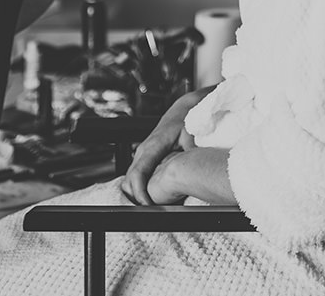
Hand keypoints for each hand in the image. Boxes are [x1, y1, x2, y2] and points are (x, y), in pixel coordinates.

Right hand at [121, 89, 202, 204]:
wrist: (186, 109)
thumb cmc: (189, 121)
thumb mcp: (193, 136)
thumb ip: (190, 154)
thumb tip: (195, 169)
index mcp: (152, 147)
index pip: (137, 175)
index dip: (140, 195)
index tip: (148, 208)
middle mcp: (143, 152)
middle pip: (129, 182)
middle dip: (138, 200)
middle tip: (153, 215)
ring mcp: (143, 155)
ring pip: (130, 182)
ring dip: (137, 197)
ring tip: (152, 211)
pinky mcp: (146, 158)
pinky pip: (137, 178)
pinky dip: (141, 190)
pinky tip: (154, 199)